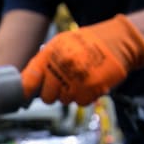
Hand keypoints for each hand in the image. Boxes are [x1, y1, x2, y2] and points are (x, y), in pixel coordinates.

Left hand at [21, 14, 143, 105]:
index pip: (29, 79)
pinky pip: (80, 102)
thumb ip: (43, 63)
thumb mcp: (60, 45)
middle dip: (54, 93)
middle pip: (47, 97)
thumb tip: (26, 84)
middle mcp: (61, 66)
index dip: (26, 91)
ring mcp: (75, 78)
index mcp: (50, 54)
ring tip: (80, 79)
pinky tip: (90, 83)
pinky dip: (85, 96)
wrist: (118, 42)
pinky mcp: (90, 88)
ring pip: (64, 101)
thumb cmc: (87, 43)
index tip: (24, 97)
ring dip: (71, 94)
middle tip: (64, 82)